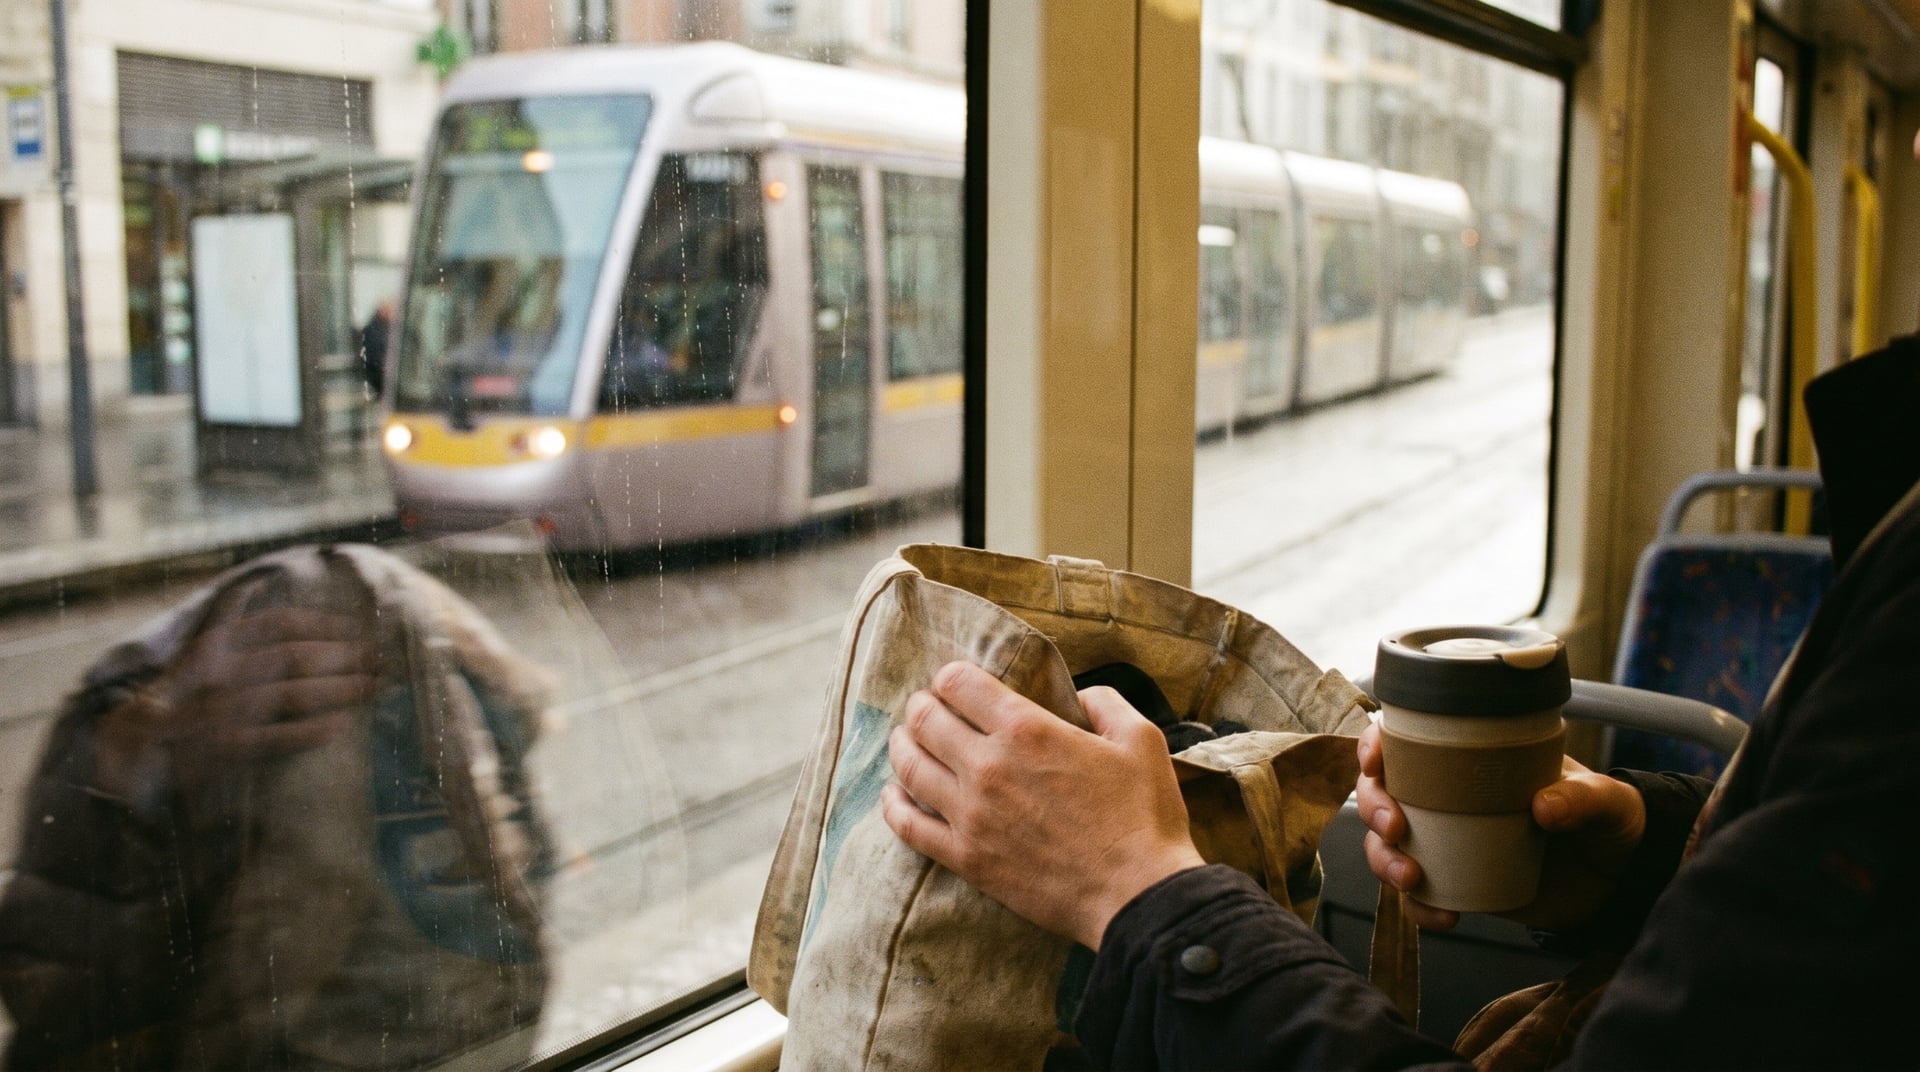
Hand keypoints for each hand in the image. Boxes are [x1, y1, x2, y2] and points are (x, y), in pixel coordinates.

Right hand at [96, 605, 380, 800]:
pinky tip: (340, 727)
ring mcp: (219, 710)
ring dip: (339, 690)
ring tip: (375, 688)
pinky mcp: (220, 749)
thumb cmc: (176, 696)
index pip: (278, 624)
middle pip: (295, 657)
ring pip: (292, 694)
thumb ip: (227, 617)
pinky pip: (274, 738)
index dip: (324, 625)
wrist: (128, 750)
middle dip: (345, 657)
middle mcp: (218, 673)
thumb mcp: (195, 650)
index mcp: (214, 644)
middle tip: (384, 660)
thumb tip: (256, 582)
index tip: (361, 629)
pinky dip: (308, 732)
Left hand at [881, 661, 1205, 949]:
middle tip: (926, 708)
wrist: (1137, 897)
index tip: (955, 683)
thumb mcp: (1141, 740)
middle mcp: (988, 767)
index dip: (951, 676)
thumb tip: (1081, 695)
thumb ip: (1105, 703)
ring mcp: (971, 815)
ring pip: (910, 768)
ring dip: (902, 747)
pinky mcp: (966, 858)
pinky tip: (892, 796)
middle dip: (922, 707)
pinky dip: (893, 806)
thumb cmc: (1144, 818)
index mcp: (1026, 730)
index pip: (959, 683)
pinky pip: (910, 827)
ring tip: (904, 741)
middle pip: (925, 721)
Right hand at [1357, 721, 1645, 931]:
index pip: (1407, 741)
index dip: (1376, 745)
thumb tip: (1543, 807)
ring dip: (1384, 861)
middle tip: (1395, 829)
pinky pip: (1418, 897)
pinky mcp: (1456, 883)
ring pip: (1386, 846)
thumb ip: (1582, 799)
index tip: (1376, 761)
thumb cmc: (1607, 820)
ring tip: (1412, 880)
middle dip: (1373, 809)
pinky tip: (1443, 918)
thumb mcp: (1606, 802)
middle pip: (1380, 793)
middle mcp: (1447, 796)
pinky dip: (1419, 910)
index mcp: (1472, 759)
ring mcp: (1446, 841)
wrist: (1619, 878)